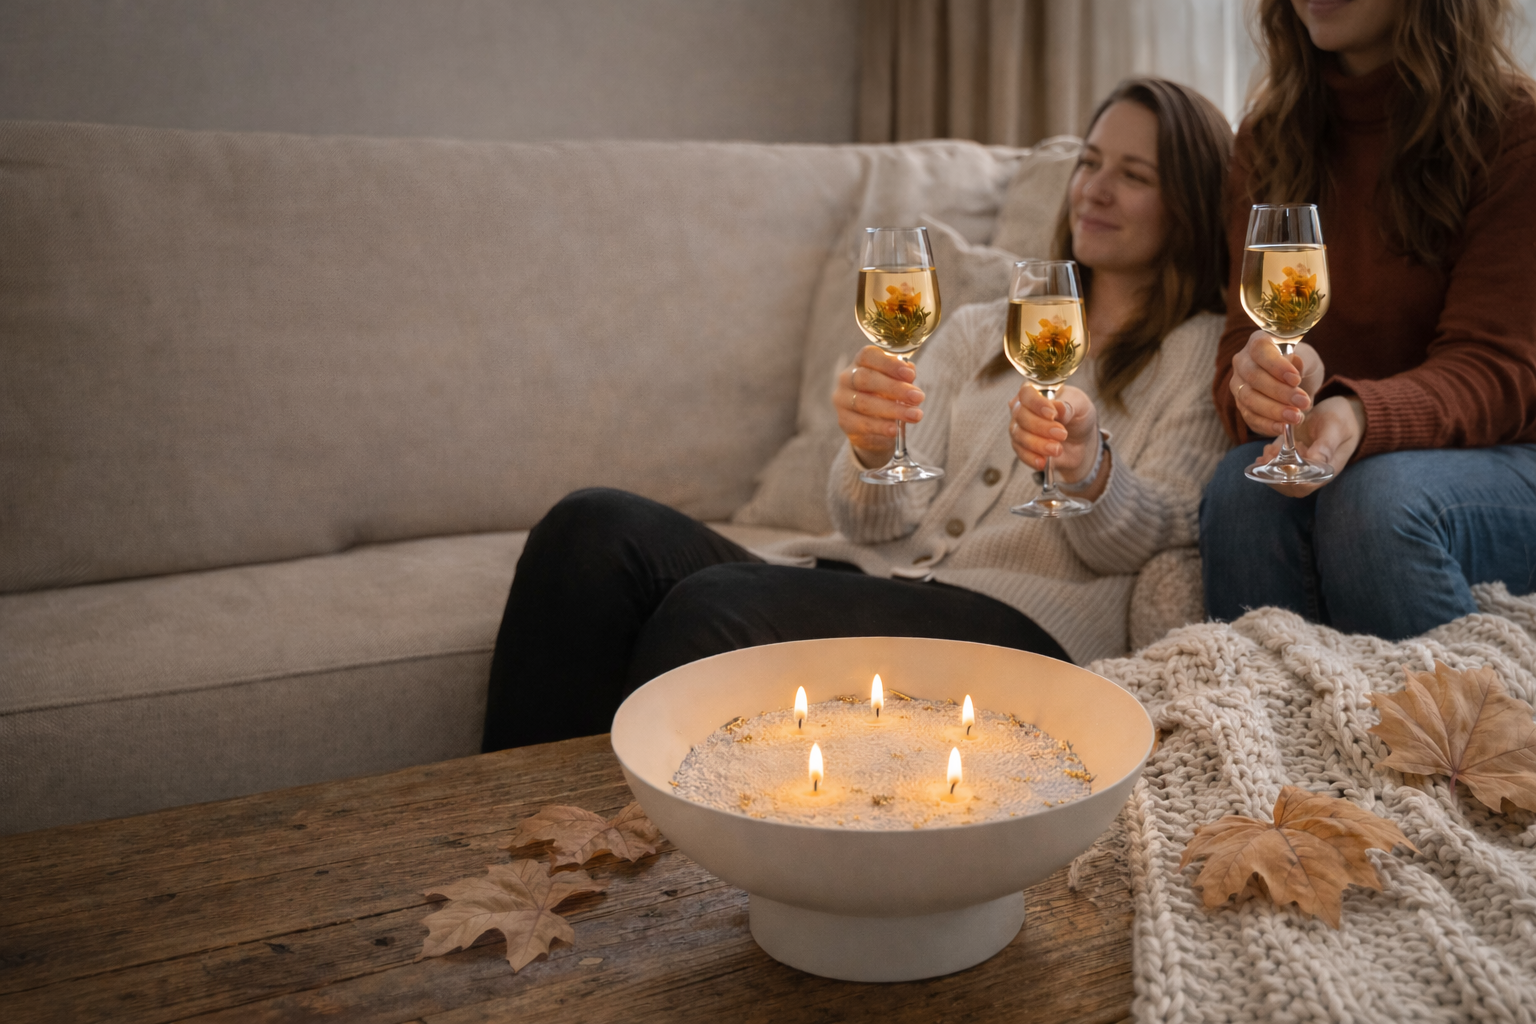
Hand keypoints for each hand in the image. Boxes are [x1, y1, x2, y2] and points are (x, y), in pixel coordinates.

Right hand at [834, 345, 924, 467]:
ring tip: (914, 415)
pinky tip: (894, 429)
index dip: (889, 364)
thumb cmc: (886, 396)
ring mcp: (842, 400)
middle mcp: (847, 378)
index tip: (910, 375)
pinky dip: (880, 427)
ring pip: (864, 403)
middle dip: (894, 388)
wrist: (873, 427)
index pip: (869, 356)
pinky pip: (861, 424)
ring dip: (893, 409)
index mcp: (860, 362)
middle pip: (865, 378)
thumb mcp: (897, 383)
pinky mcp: (843, 421)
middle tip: (918, 397)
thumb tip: (910, 370)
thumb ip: (903, 376)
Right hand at [1009, 383, 1102, 492]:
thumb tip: (1059, 408)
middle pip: (1021, 415)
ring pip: (1019, 435)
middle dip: (1041, 427)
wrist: (1082, 441)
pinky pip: (1021, 453)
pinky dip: (1032, 458)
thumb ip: (1069, 405)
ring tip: (1057, 449)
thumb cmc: (1079, 416)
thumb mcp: (1081, 405)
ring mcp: (1020, 428)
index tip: (1052, 414)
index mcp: (1036, 392)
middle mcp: (1023, 408)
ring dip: (1038, 444)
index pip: (1027, 393)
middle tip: (1061, 434)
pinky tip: (1043, 462)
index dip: (1036, 404)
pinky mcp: (1021, 447)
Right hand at [1230, 331, 1324, 437]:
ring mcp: (1238, 385)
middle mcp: (1242, 362)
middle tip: (1303, 402)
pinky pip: (1249, 417)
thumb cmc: (1300, 364)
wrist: (1295, 382)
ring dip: (1273, 411)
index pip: (1260, 351)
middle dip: (1279, 392)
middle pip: (1253, 377)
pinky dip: (1267, 424)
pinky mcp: (1241, 406)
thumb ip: (1302, 362)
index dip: (1276, 366)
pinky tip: (1283, 428)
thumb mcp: (1308, 357)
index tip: (1296, 379)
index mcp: (1258, 342)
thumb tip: (1293, 374)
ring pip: (1249, 399)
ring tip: (1296, 417)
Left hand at [1253, 395, 1365, 495]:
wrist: (1343, 411)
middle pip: (1288, 485)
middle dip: (1273, 473)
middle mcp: (1313, 473)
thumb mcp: (1335, 428)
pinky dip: (1268, 460)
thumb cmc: (1342, 419)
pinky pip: (1276, 467)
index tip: (1279, 461)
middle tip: (1269, 454)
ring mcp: (1302, 466)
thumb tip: (1314, 461)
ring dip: (1268, 467)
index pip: (1303, 486)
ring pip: (1279, 478)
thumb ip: (1326, 445)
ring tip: (1269, 450)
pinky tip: (1268, 448)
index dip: (1287, 478)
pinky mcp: (1293, 459)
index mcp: (1326, 470)